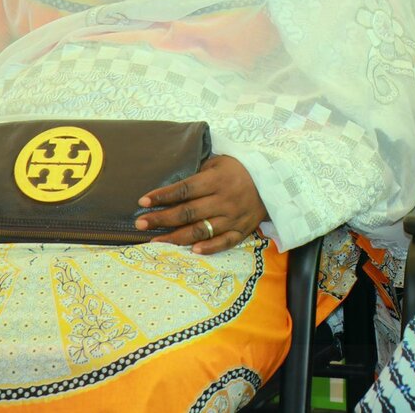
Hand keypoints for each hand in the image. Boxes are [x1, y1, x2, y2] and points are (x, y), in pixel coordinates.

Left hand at [136, 155, 267, 254]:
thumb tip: (171, 190)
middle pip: (188, 212)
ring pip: (202, 230)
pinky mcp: (242, 230)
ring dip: (176, 237)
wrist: (273, 180)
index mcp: (217, 180)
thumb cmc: (239, 169)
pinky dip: (209, 248)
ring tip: (156, 241)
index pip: (184, 189)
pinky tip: (191, 251)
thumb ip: (198, 175)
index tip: (143, 202)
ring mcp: (233, 217)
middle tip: (141, 224)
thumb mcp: (219, 163)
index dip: (163, 196)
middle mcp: (224, 199)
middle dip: (162, 219)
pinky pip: (224, 242)